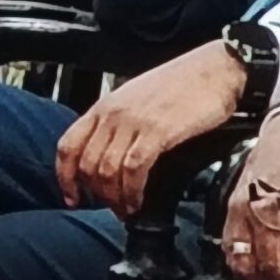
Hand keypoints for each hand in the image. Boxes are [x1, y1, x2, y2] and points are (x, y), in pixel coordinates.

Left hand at [54, 41, 245, 216]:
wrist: (215, 69)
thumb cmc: (182, 85)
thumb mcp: (138, 100)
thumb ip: (120, 124)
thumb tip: (111, 156)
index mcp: (104, 106)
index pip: (68, 145)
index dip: (64, 177)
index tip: (72, 198)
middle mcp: (113, 114)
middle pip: (86, 164)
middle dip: (95, 194)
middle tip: (112, 208)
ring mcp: (133, 122)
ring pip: (107, 170)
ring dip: (114, 198)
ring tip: (126, 210)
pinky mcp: (157, 131)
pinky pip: (133, 169)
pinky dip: (132, 191)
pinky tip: (138, 202)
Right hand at [214, 111, 279, 279]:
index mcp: (266, 208)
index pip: (268, 259)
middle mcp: (243, 210)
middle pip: (244, 262)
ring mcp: (233, 208)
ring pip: (232, 254)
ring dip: (249, 275)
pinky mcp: (231, 205)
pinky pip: (229, 241)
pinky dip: (241, 259)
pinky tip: (258, 264)